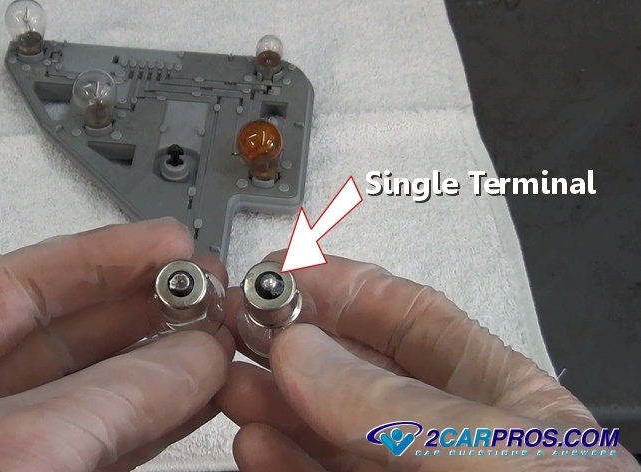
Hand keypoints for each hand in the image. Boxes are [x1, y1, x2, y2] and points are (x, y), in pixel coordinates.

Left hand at [0, 218, 233, 471]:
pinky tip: (204, 392)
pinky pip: (124, 438)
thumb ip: (116, 392)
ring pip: (107, 387)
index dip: (96, 256)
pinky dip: (169, 413)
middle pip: (71, 333)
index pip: (17, 287)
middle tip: (204, 288)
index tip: (162, 245)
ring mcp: (21, 457)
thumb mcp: (21, 451)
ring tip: (219, 333)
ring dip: (168, 358)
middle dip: (143, 306)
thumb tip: (193, 352)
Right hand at [217, 253, 639, 470]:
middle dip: (297, 344)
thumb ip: (393, 403)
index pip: (418, 324)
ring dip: (276, 402)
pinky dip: (280, 462)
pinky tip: (257, 443)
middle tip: (245, 325)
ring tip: (235, 382)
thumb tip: (305, 349)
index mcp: (505, 405)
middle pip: (359, 375)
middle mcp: (451, 445)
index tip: (289, 274)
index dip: (349, 290)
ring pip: (328, 434)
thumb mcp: (488, 456)